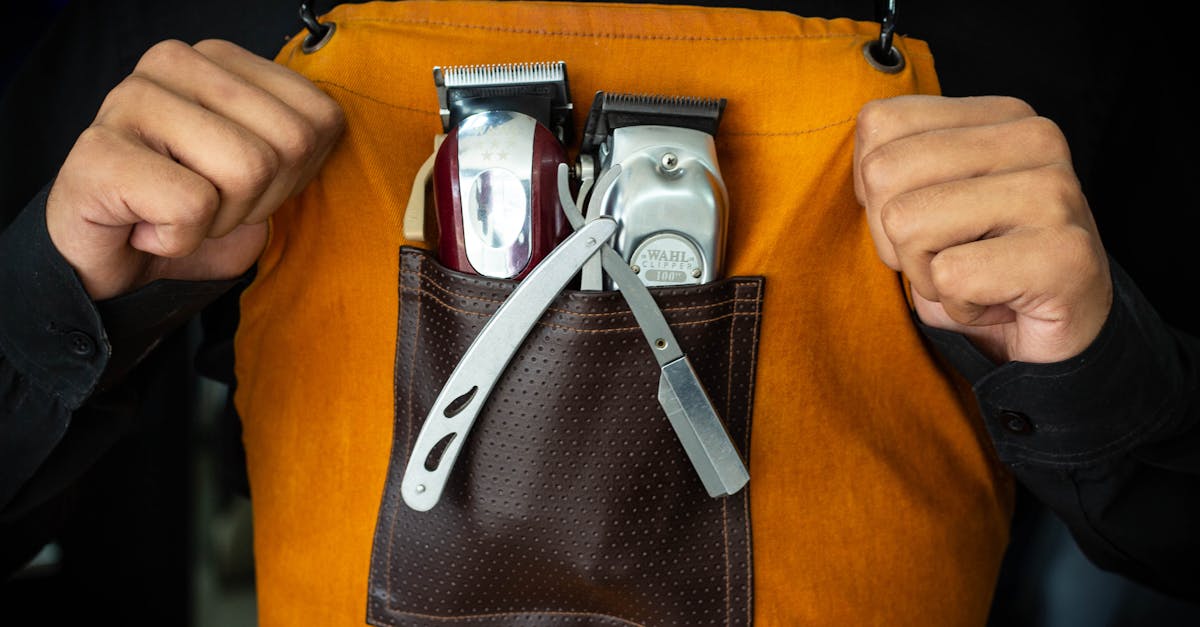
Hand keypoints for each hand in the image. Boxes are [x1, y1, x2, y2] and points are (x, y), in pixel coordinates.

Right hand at [46, 39, 343, 299]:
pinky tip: (146, 227)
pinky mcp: (99, 152)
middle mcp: (174, 62)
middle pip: (289, 144)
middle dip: (261, 200)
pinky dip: (179, 239)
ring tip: (177, 213)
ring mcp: (130, 99)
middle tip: (209, 207)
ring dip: (220, 220)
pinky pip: (192, 206)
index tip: (246, 188)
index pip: (320, 119)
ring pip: (247, 170)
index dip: (296, 176)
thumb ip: (302, 143)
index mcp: (222, 58)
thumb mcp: (268, 175)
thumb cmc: (190, 213)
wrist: (110, 260)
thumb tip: (330, 130)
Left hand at [854, 95, 1111, 363]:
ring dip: (925, 274)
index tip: (924, 219)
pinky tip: (996, 303)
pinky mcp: (1064, 254)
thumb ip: (894, 169)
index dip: (875, 190)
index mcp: (1002, 115)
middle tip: (947, 259)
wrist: (1065, 331)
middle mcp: (1036, 139)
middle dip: (894, 236)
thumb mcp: (929, 203)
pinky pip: (949, 276)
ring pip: (907, 223)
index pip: (879, 124)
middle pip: (883, 173)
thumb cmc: (984, 266)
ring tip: (973, 279)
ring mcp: (1054, 193)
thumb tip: (860, 167)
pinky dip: (957, 307)